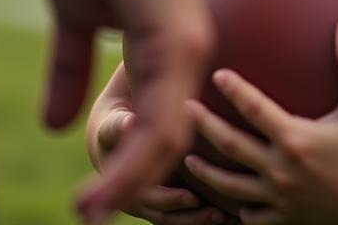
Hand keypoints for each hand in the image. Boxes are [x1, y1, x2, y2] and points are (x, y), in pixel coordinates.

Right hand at [42, 0, 212, 221]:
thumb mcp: (73, 16)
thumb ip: (69, 66)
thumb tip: (53, 124)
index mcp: (162, 53)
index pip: (154, 129)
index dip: (126, 168)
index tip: (92, 199)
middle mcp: (186, 60)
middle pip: (170, 148)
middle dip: (136, 190)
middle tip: (93, 216)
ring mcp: (188, 54)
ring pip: (169, 147)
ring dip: (130, 190)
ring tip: (88, 215)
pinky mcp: (178, 45)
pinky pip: (161, 124)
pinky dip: (133, 168)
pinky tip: (98, 196)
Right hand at [94, 108, 227, 224]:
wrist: (115, 132)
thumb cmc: (115, 125)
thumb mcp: (113, 123)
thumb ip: (118, 125)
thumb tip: (128, 122)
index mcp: (123, 185)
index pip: (149, 201)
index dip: (171, 200)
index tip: (193, 197)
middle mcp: (137, 202)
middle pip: (165, 217)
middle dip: (191, 217)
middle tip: (218, 214)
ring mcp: (152, 203)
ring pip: (175, 220)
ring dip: (198, 220)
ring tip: (223, 216)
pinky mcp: (165, 198)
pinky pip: (182, 214)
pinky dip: (199, 216)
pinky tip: (224, 214)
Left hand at [184, 15, 337, 224]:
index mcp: (295, 139)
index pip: (255, 108)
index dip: (234, 89)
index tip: (215, 72)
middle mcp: (282, 170)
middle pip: (232, 146)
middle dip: (205, 126)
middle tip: (182, 109)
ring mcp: (284, 199)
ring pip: (234, 187)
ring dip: (209, 173)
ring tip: (188, 160)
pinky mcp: (292, 220)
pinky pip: (256, 218)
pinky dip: (240, 211)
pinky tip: (233, 205)